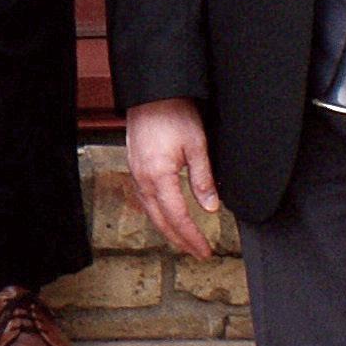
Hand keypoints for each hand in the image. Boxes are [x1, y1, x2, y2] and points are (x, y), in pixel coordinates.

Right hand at [124, 98, 221, 259]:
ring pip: (150, 211)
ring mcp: (136, 172)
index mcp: (159, 176)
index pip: (178, 217)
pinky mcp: (135, 166)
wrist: (152, 93)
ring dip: (167, 229)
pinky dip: (156, 213)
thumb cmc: (174, 113)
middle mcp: (143, 178)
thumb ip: (203, 180)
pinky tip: (165, 215)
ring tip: (183, 240)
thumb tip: (211, 207)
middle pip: (160, 220)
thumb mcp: (197, 146)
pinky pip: (144, 198)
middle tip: (197, 253)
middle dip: (179, 240)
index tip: (205, 250)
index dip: (192, 237)